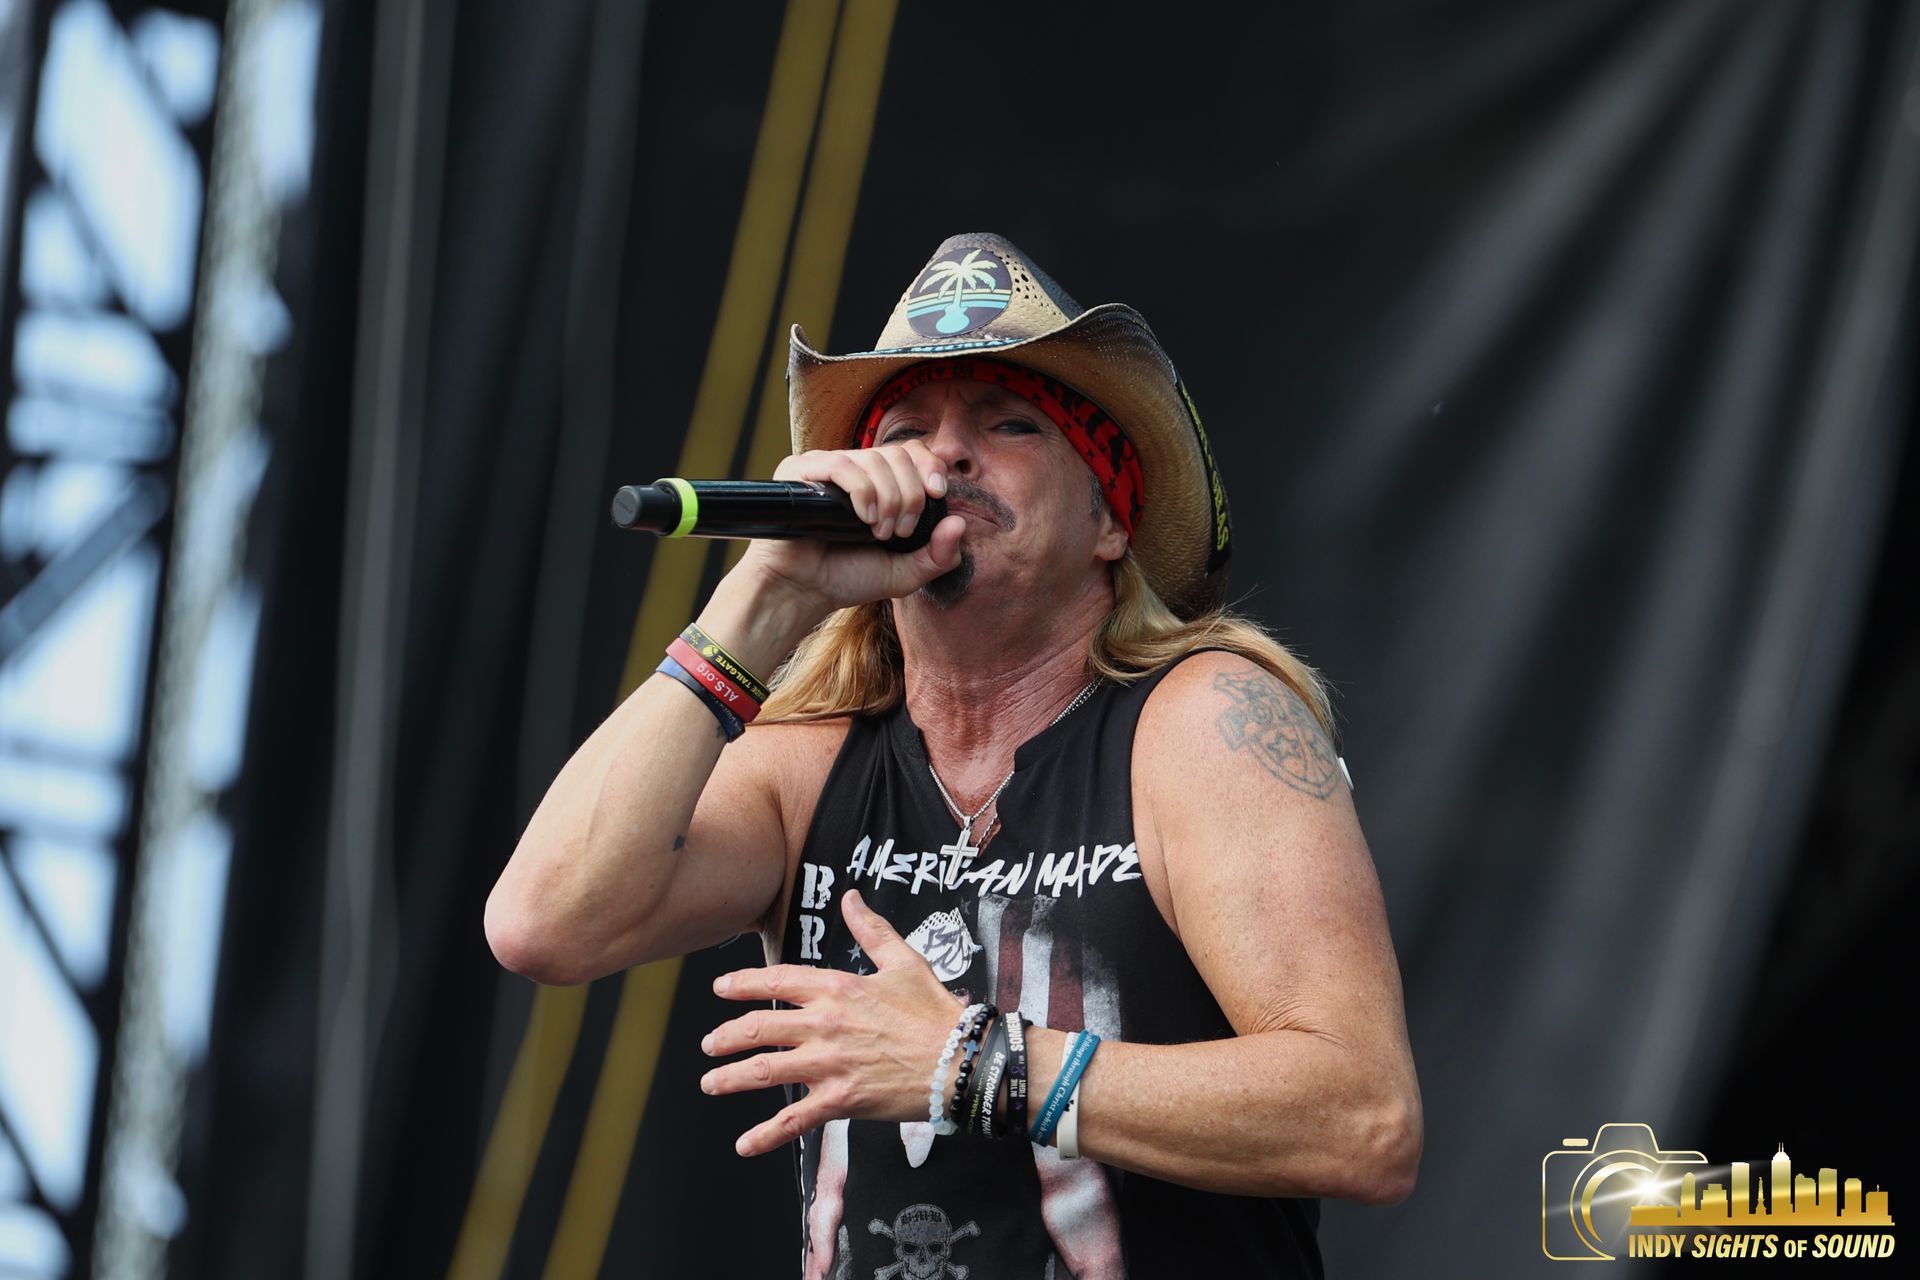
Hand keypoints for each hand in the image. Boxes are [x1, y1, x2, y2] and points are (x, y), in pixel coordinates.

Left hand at [700, 889, 963, 1155]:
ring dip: (730, 1078)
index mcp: (836, 989)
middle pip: (758, 1028)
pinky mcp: (839, 1099)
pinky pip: (793, 1121)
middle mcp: (824, 1025)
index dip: (742, 984)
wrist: (960, 1059)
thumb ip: (871, 930)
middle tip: (709, 1045)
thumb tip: (851, 897)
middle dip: (725, 1037)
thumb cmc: (933, 1011)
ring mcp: (828, 1064)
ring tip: (711, 1082)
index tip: (720, 989)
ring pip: (763, 1071)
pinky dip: (765, 1136)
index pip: (776, 981)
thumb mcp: (903, 961)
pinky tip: (744, 1144)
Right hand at [733, 443, 966, 611]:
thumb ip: (938, 555)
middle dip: (910, 494)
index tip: (939, 493)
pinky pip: (842, 464)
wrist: (802, 592)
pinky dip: (863, 491)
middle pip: (897, 454)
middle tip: (900, 531)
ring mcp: (826, 467)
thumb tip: (960, 523)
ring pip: (873, 459)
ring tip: (878, 532)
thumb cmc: (846, 578)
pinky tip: (863, 518)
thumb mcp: (905, 573)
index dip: (930, 465)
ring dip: (888, 498)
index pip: (910, 451)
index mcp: (878, 483)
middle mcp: (853, 469)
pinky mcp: (800, 471)